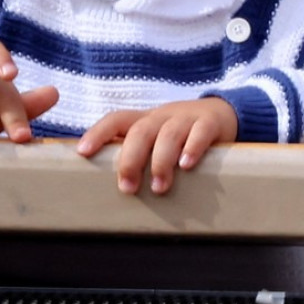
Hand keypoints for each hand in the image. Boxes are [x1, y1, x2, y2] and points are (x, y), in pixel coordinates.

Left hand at [76, 98, 238, 194]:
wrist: (221, 114)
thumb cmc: (179, 135)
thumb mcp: (155, 138)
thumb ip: (135, 154)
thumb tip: (106, 188)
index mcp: (144, 120)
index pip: (116, 119)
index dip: (98, 133)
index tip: (83, 152)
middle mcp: (162, 116)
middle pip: (141, 131)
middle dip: (131, 159)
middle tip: (128, 188)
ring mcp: (187, 118)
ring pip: (168, 134)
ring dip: (160, 162)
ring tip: (159, 187)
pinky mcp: (210, 123)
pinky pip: (200, 132)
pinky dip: (192, 148)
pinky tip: (187, 166)